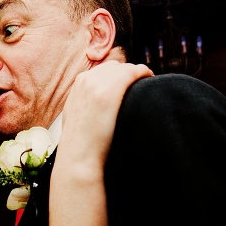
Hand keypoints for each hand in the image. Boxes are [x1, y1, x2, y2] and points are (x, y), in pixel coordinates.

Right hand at [55, 61, 152, 178]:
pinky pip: (134, 72)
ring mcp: (99, 83)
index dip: (118, 76)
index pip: (104, 70)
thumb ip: (84, 100)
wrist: (79, 157)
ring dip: (136, 75)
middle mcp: (88, 79)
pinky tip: (150, 79)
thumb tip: (96, 102)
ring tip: (146, 85)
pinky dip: (144, 73)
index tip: (128, 86)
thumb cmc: (81, 144)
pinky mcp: (112, 90)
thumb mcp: (75, 114)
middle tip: (138, 87)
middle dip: (127, 74)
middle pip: (115, 67)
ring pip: (125, 68)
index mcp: (79, 83)